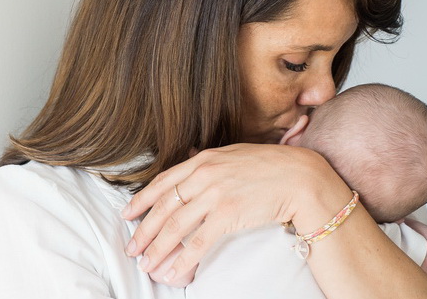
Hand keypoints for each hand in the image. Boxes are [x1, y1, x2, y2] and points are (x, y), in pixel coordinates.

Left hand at [121, 143, 344, 282]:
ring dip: (158, 248)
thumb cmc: (269, 166)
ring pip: (176, 225)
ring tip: (147, 264)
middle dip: (144, 230)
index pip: (163, 181)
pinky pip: (199, 242)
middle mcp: (204, 175)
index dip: (141, 200)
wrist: (299, 176)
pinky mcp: (228, 214)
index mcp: (202, 160)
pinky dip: (183, 259)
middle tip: (132, 248)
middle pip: (164, 206)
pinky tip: (174, 271)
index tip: (127, 214)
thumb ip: (208, 160)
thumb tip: (190, 157)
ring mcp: (215, 194)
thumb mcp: (233, 154)